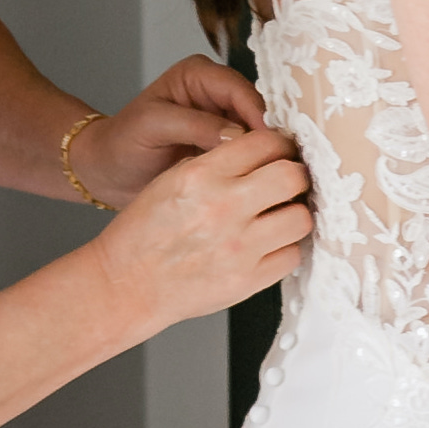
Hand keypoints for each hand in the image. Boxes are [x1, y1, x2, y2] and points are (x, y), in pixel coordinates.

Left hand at [69, 54, 266, 205]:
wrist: (107, 171)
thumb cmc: (122, 142)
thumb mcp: (153, 127)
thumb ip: (196, 126)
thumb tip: (239, 136)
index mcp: (199, 74)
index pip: (240, 90)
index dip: (259, 115)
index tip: (273, 143)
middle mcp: (217, 93)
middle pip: (258, 110)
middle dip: (271, 137)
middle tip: (288, 165)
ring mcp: (224, 122)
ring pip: (259, 135)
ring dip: (269, 155)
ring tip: (283, 178)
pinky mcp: (225, 148)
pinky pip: (250, 155)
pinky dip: (259, 169)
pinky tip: (268, 186)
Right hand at [91, 122, 309, 331]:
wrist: (128, 284)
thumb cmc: (145, 233)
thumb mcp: (172, 179)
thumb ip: (219, 163)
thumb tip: (264, 153)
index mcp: (202, 175)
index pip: (267, 144)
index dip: (280, 147)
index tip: (281, 155)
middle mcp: (223, 208)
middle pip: (293, 177)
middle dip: (295, 177)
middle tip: (288, 184)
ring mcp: (239, 248)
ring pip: (300, 218)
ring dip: (294, 214)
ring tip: (277, 217)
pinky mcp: (246, 281)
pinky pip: (291, 256)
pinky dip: (283, 249)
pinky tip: (266, 246)